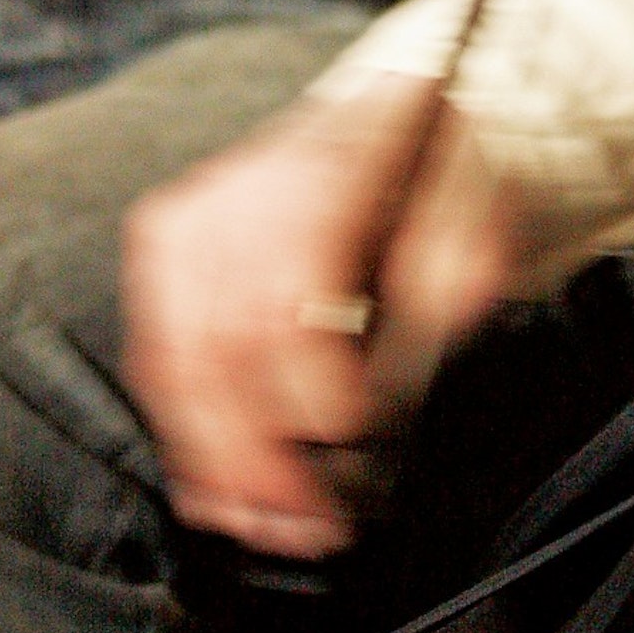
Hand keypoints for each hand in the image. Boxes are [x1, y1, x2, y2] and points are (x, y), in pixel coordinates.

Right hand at [122, 84, 522, 557]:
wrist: (398, 105)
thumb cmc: (441, 172)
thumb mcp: (479, 216)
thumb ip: (444, 295)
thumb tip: (389, 394)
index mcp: (324, 166)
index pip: (281, 294)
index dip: (307, 384)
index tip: (349, 436)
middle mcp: (237, 190)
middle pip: (214, 342)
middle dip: (256, 456)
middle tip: (308, 525)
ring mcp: (189, 220)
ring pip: (171, 362)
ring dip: (215, 463)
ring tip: (264, 527)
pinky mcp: (164, 253)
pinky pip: (155, 360)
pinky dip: (184, 436)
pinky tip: (219, 492)